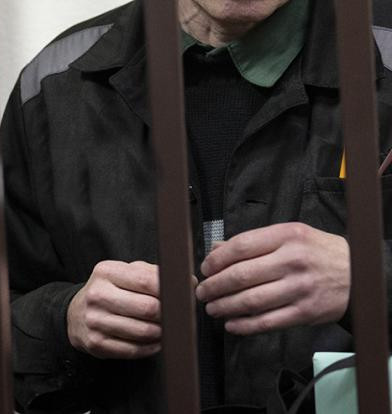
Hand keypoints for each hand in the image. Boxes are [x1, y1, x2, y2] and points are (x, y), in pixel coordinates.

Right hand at [68, 260, 197, 358]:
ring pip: (143, 331)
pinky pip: (134, 350)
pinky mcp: (96, 343)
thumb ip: (151, 273)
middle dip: (168, 314)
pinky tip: (154, 341)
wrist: (75, 314)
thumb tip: (187, 282)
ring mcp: (95, 321)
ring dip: (161, 332)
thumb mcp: (123, 273)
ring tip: (165, 328)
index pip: (146, 281)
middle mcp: (97, 295)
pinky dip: (150, 347)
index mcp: (106, 272)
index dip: (170, 289)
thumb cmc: (108, 291)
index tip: (183, 294)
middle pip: (148, 308)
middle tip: (177, 315)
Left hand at [195, 223, 349, 335]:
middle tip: (202, 292)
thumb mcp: (289, 235)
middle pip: (241, 275)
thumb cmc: (317, 252)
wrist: (359, 274)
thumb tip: (216, 250)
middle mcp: (292, 261)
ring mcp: (299, 288)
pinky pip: (267, 322)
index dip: (216, 260)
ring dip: (224, 307)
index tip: (205, 269)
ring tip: (212, 308)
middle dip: (214, 286)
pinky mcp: (305, 312)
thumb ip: (253, 242)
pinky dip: (244, 325)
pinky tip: (231, 324)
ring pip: (251, 301)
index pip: (240, 247)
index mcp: (286, 236)